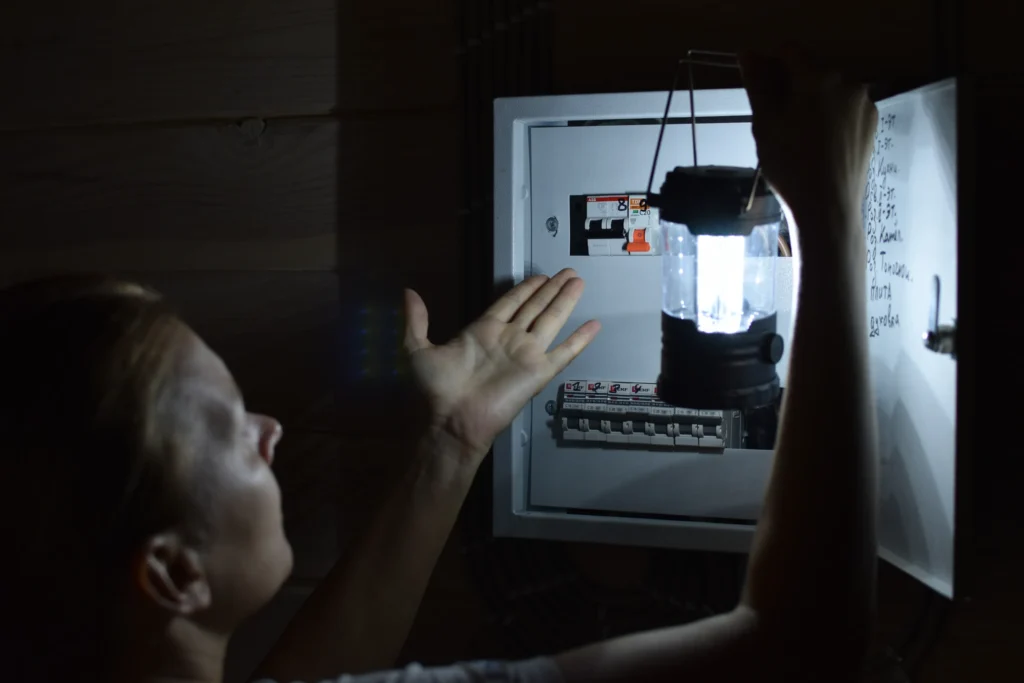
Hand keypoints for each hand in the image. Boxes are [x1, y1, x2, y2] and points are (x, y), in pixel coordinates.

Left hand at [403, 269, 599, 461]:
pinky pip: (564, 352)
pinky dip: (579, 339)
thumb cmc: (436, 389)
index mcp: (483, 330)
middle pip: (535, 307)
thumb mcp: (417, 349)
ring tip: (578, 282)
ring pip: (551, 321)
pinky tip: (594, 325)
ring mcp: (526, 354)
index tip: (540, 275)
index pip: (510, 302)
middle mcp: (508, 339)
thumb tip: (407, 292)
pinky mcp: (539, 372)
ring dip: (565, 301)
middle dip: (551, 289)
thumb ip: (415, 320)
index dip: (525, 288)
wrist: (452, 419)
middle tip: (567, 272)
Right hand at [739, 49, 876, 226]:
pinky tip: (818, 142)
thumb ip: (759, 84)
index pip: (790, 51)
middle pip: (812, 69)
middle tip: (774, 118)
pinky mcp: (871, 123)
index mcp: (818, 78)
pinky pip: (844, 107)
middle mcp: (848, 82)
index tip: (759, 87)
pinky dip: (829, 115)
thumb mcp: (765, 124)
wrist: (828, 208)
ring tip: (796, 134)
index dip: (770, 63)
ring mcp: (863, 103)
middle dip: (791, 84)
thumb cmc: (790, 166)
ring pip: (829, 89)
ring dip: (811, 99)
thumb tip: (749, 56)